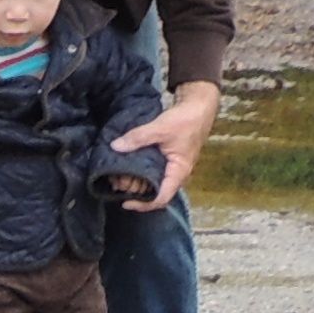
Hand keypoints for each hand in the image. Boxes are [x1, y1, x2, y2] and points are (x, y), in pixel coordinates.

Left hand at [110, 80, 219, 208]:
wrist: (198, 107)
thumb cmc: (185, 120)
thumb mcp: (160, 128)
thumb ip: (137, 138)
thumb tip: (115, 147)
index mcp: (178, 173)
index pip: (161, 199)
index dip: (142, 205)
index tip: (125, 202)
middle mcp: (176, 175)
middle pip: (154, 193)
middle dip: (135, 192)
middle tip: (116, 184)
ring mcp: (172, 169)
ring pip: (153, 184)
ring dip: (137, 182)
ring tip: (118, 177)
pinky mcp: (168, 161)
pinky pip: (153, 173)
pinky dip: (140, 172)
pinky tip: (128, 167)